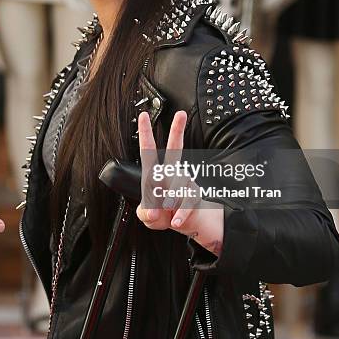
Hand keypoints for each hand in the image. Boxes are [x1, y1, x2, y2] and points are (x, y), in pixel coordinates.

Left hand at [136, 111, 223, 256]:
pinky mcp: (195, 193)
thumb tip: (151, 211)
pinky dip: (181, 214)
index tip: (144, 116)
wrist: (180, 223)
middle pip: (175, 148)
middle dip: (177, 130)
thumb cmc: (161, 214)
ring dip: (170, 199)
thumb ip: (146, 213)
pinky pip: (188, 201)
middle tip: (181, 114)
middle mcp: (171, 173)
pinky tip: (177, 220)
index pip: (149, 151)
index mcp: (154, 174)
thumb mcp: (147, 216)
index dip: (146, 133)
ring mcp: (185, 181)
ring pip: (178, 183)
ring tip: (167, 209)